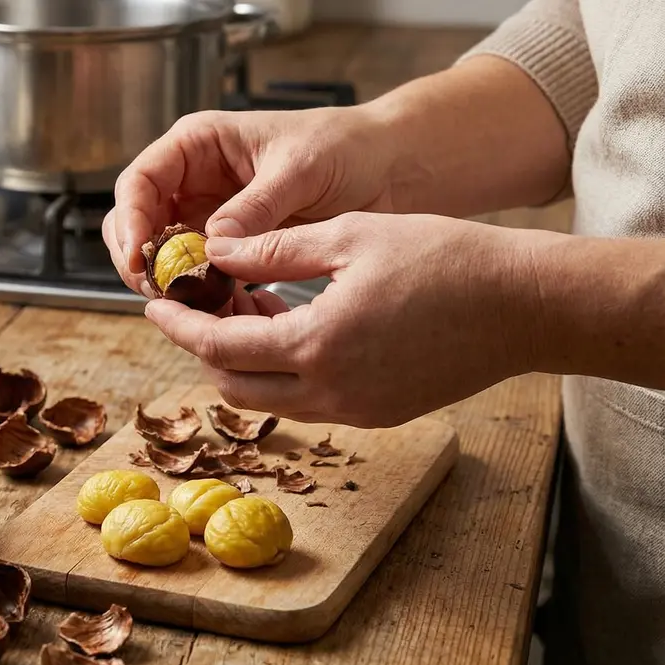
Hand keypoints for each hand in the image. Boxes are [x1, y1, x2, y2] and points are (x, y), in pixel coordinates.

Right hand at [102, 106, 398, 295]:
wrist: (391, 169)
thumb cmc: (347, 148)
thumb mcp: (301, 169)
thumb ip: (256, 205)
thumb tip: (212, 244)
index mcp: (200, 145)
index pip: (139, 182)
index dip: (130, 221)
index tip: (139, 258)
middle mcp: (194, 181)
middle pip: (137, 222)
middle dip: (140, 259)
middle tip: (160, 292)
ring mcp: (208, 216)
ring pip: (161, 255)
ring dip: (167, 283)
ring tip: (190, 305)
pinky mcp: (229, 249)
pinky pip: (197, 276)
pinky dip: (199, 296)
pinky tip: (219, 309)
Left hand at [145, 212, 547, 427]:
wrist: (526, 307)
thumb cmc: (445, 259)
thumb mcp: (350, 235)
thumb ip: (273, 249)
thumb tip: (215, 253)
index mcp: (316, 345)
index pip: (217, 348)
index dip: (178, 327)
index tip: (154, 306)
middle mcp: (330, 392)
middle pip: (234, 385)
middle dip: (205, 347)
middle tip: (204, 302)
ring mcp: (355, 410)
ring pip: (269, 398)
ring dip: (244, 359)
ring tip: (252, 305)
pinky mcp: (377, 413)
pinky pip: (307, 400)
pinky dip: (283, 370)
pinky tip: (295, 326)